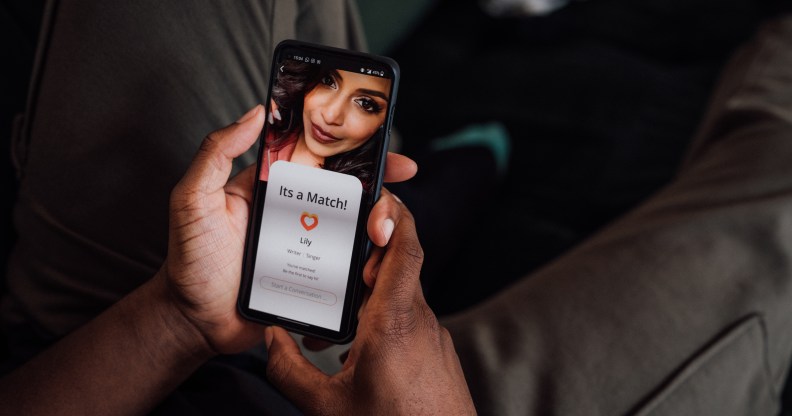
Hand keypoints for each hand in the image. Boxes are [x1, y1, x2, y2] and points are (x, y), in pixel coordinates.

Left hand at [163, 104, 417, 354]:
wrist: (196, 321)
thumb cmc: (190, 260)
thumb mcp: (193, 199)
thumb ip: (216, 154)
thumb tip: (255, 113)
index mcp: (272, 186)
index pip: (318, 157)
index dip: (350, 145)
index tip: (381, 141)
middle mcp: (295, 211)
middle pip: (347, 188)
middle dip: (380, 179)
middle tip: (402, 176)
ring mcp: (309, 244)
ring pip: (355, 224)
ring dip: (379, 219)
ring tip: (384, 228)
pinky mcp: (316, 276)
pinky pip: (349, 261)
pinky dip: (369, 257)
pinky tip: (380, 257)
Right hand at [265, 190, 475, 414]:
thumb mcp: (326, 406)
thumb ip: (289, 369)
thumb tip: (269, 341)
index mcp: (393, 321)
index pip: (406, 247)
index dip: (394, 214)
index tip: (377, 198)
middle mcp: (419, 319)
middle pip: (399, 264)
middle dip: (369, 252)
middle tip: (337, 252)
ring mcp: (433, 334)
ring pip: (403, 292)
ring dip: (374, 288)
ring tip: (340, 304)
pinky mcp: (436, 350)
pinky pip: (409, 316)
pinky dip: (385, 313)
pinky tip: (358, 340)